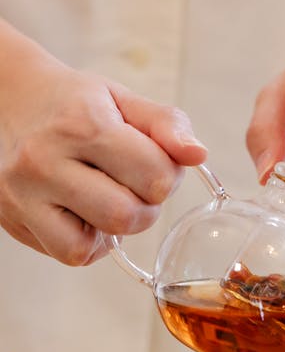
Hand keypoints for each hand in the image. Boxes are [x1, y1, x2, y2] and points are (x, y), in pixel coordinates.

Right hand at [0, 31, 206, 264]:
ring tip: (104, 199)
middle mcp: (46, 159)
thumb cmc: (72, 103)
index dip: (168, 176)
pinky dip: (86, 243)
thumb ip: (166, 124)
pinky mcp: (13, 216)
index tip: (152, 163)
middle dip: (143, 207)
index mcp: (82, 123)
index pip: (156, 177)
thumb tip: (198, 155)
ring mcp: (24, 192)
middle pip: (126, 216)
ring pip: (91, 245)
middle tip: (130, 185)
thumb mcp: (121, 100)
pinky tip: (82, 214)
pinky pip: (67, 254)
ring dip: (113, 230)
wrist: (6, 97)